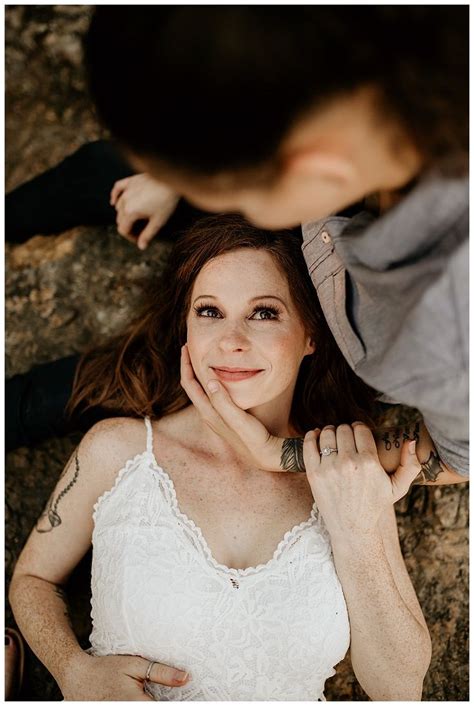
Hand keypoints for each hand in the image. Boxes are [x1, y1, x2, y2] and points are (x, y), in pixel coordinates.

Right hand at [59, 652, 189, 700]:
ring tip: (149, 694)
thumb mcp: (134, 665)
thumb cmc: (106, 668)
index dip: (177, 704)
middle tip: (156, 692)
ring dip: (151, 703)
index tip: (193, 700)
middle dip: (163, 703)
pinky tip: (141, 698)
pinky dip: (140, 704)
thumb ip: (161, 672)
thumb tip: (186, 677)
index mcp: (136, 703)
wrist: (77, 677)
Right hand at [110, 173, 178, 249]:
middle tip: (141, 231)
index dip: (131, 237)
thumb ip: (148, 235)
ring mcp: (126, 190)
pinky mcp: (130, 181)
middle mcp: (124, 200)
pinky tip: (114, 202)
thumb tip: (141, 247)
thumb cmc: (167, 201)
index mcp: (130, 212)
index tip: (140, 239)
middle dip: (129, 227)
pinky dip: (115, 196)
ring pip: (118, 206)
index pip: (123, 229)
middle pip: (120, 219)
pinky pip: (117, 188)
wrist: (171, 180)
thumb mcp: (158, 221)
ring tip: (136, 219)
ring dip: (124, 214)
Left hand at [180, 344, 283, 470]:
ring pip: (201, 390)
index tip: (186, 347)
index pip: (189, 384)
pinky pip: (211, 395)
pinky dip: (210, 381)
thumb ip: (223, 401)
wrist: (266, 456)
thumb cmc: (254, 438)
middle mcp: (208, 415)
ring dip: (198, 373)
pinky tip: (219, 376)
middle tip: (190, 347)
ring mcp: (216, 417)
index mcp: (208, 413)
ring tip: (202, 357)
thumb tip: (209, 379)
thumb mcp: (238, 419)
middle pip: (192, 386)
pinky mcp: (225, 418)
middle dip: (189, 366)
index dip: (185, 365)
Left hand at [303, 422, 420, 542]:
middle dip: (346, 431)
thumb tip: (410, 441)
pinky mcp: (314, 474)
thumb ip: (410, 465)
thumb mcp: (398, 488)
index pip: (360, 429)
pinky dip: (311, 436)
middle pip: (343, 430)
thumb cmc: (375, 505)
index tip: (359, 432)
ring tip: (333, 438)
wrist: (352, 527)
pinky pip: (308, 445)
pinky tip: (315, 435)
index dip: (360, 428)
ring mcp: (329, 468)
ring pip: (326, 434)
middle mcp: (348, 463)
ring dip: (330, 432)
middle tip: (346, 438)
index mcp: (369, 463)